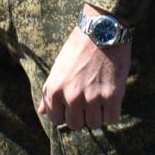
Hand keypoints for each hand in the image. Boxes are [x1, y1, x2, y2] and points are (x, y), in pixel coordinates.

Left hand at [40, 13, 131, 128]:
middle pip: (76, 125)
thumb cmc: (78, 47)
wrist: (102, 29)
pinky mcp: (112, 96)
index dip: (66, 112)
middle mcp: (71, 97)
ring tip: (101, 96)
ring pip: (94, 124)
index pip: (56, 120)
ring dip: (98, 114)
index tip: (74, 103)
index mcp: (54, 90)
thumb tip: (42, 112)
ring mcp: (92, 98)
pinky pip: (112, 118)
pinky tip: (112, 98)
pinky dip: (113, 111)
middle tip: (89, 99)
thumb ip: (49, 92)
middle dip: (82, 114)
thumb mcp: (58, 68)